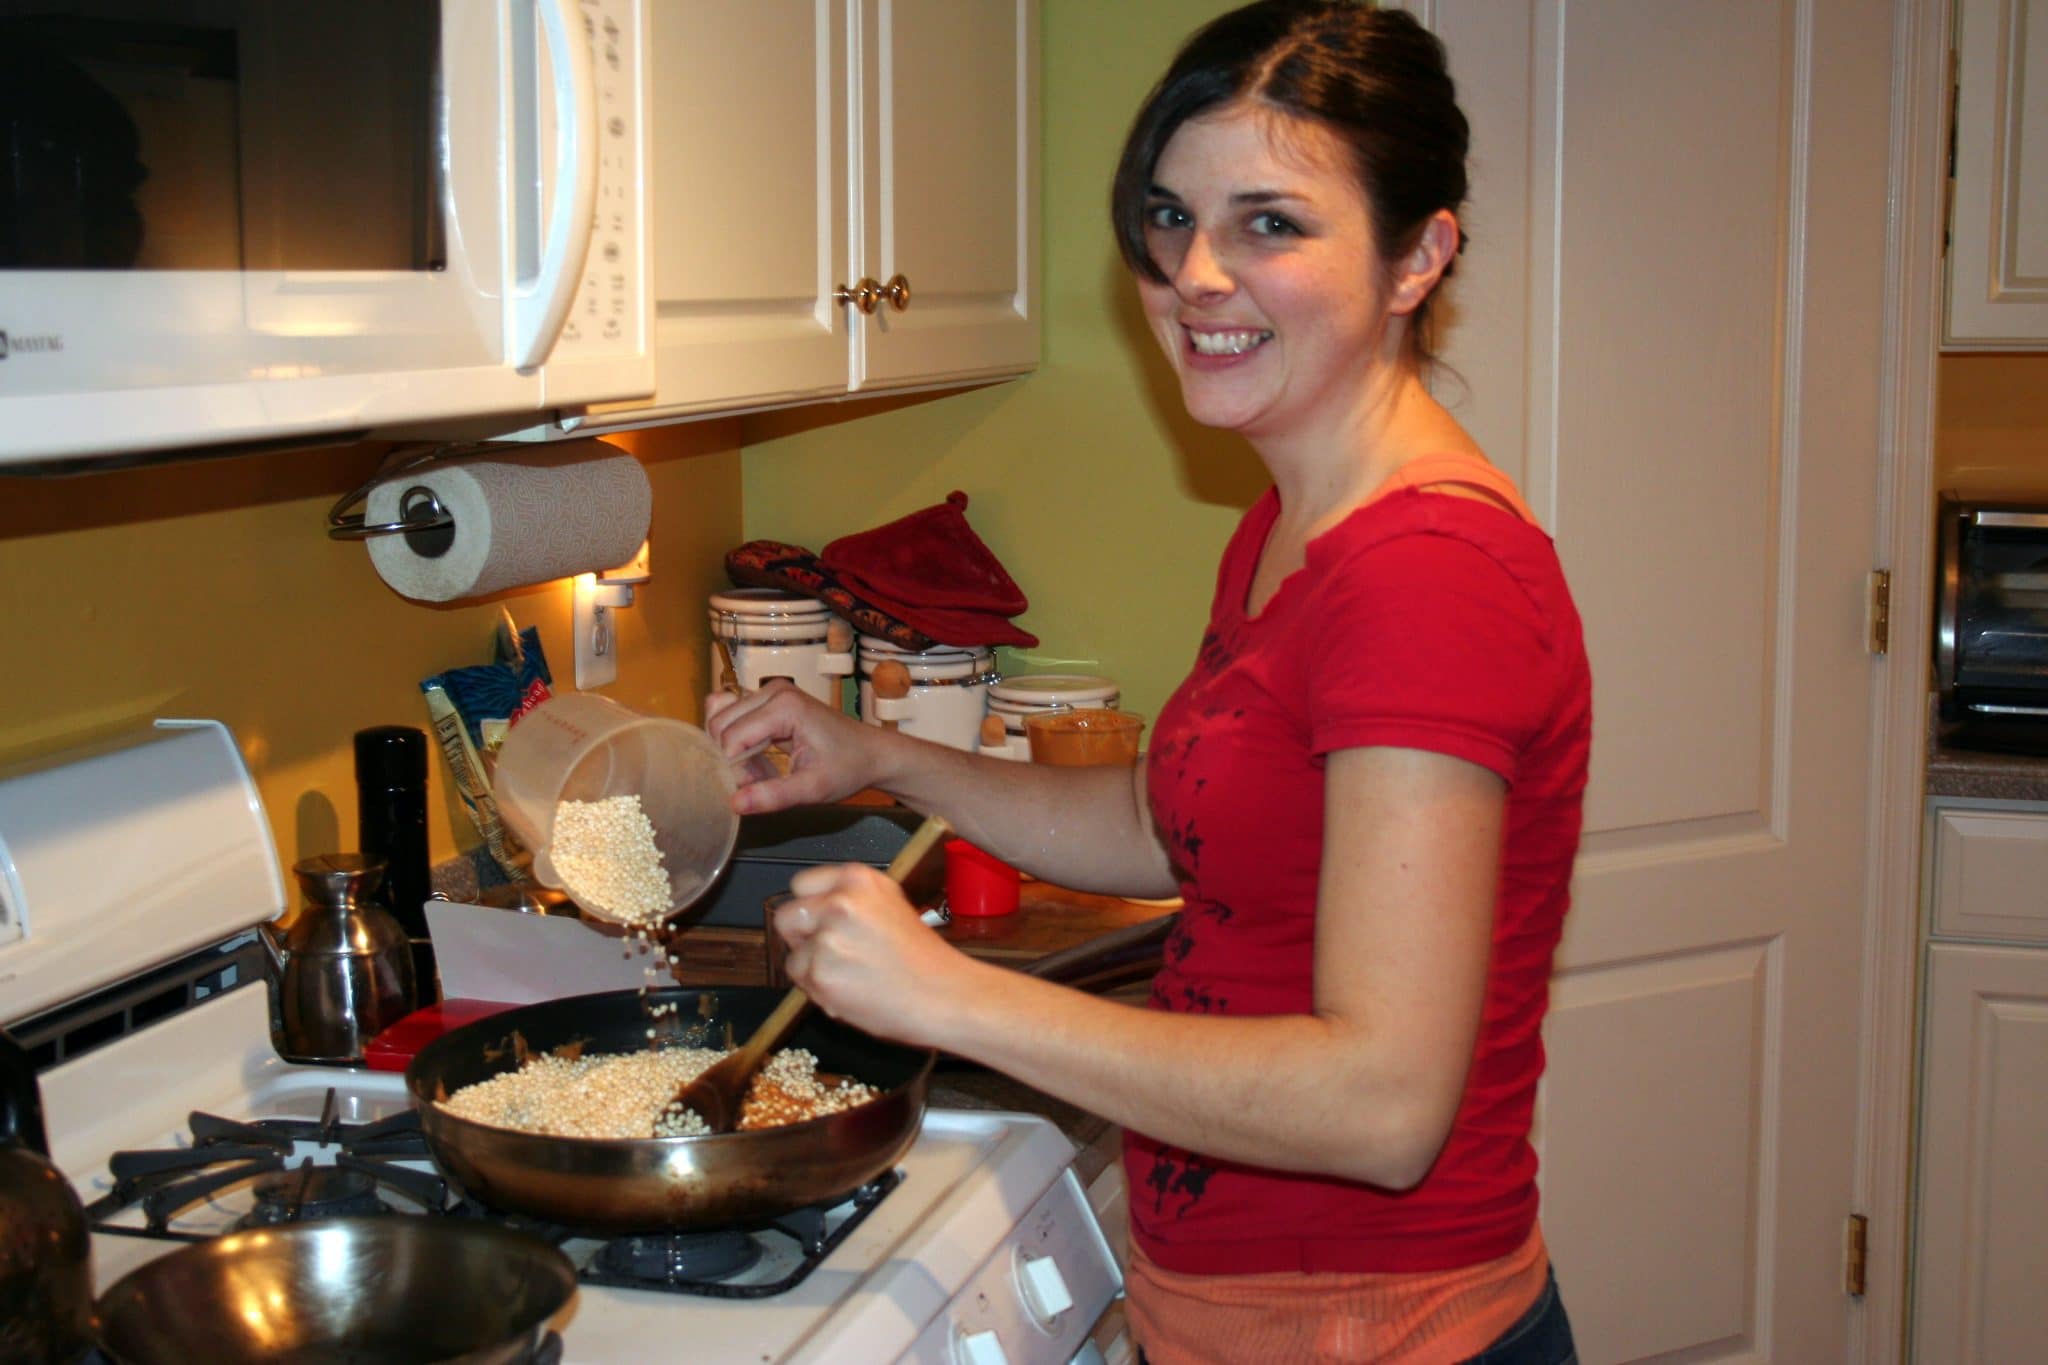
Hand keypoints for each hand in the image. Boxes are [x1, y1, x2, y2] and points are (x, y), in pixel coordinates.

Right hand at [704, 682, 883, 813]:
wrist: (870, 753)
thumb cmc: (848, 768)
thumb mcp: (813, 789)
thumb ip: (774, 796)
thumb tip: (735, 803)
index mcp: (784, 706)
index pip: (732, 738)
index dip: (737, 770)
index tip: (759, 787)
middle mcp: (773, 690)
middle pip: (721, 726)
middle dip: (733, 759)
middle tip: (761, 780)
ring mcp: (769, 691)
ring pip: (721, 721)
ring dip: (734, 752)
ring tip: (764, 770)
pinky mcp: (767, 699)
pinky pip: (732, 717)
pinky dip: (737, 741)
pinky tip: (759, 757)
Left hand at [774, 862, 975, 1046]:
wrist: (945, 996)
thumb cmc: (924, 958)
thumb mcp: (890, 906)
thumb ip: (851, 901)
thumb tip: (813, 909)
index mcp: (859, 879)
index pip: (801, 884)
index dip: (811, 907)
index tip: (822, 921)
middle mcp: (840, 901)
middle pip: (787, 916)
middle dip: (801, 937)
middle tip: (832, 952)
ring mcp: (828, 937)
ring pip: (792, 954)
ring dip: (812, 968)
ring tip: (849, 975)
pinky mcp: (820, 972)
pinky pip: (801, 981)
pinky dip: (819, 990)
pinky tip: (851, 991)